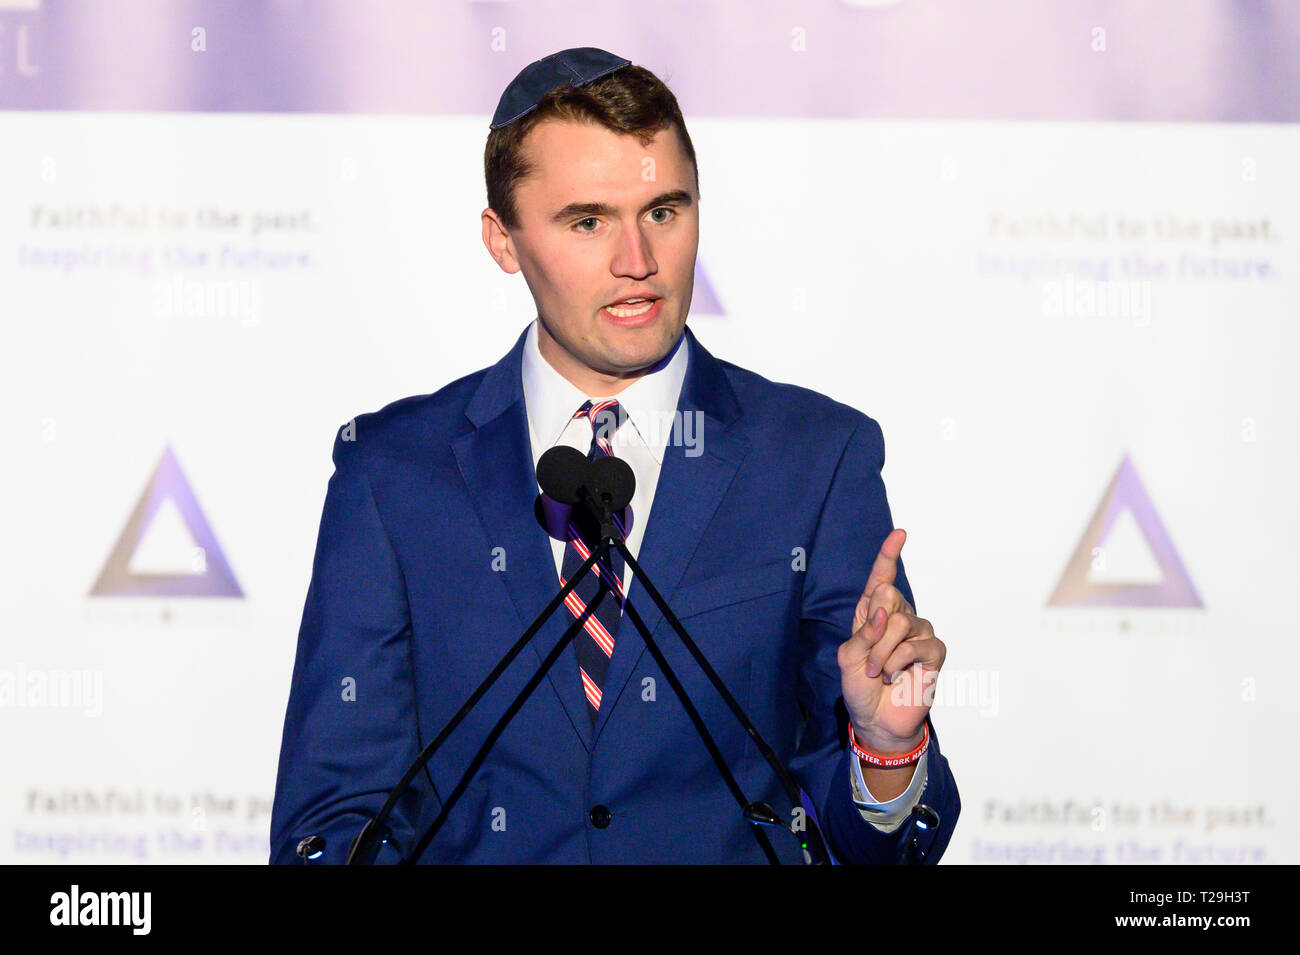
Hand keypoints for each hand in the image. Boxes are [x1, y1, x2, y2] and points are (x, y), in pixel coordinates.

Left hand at [836, 528, 944, 752]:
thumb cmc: (860, 686)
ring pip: (900, 623)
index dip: (890, 554)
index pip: (882, 578)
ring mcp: (919, 633)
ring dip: (881, 652)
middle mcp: (898, 617)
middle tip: (867, 659)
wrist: (876, 720)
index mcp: (874, 613)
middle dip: (872, 630)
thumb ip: (864, 632)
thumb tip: (885, 611)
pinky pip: (915, 645)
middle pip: (888, 596)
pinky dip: (897, 662)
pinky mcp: (934, 652)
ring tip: (877, 672)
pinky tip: (893, 676)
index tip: (900, 533)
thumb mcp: (849, 657)